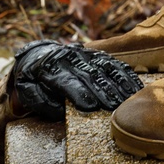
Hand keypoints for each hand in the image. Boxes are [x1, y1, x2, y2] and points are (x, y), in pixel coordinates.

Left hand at [9, 40, 143, 120]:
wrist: (37, 55)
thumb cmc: (33, 81)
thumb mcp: (27, 91)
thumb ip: (41, 101)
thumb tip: (60, 110)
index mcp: (48, 68)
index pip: (65, 81)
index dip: (78, 93)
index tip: (90, 107)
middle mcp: (68, 58)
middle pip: (88, 75)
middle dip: (102, 91)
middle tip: (115, 108)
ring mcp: (84, 54)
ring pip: (104, 68)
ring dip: (118, 84)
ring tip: (129, 100)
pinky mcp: (96, 54)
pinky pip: (113, 63)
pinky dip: (125, 75)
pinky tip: (136, 88)